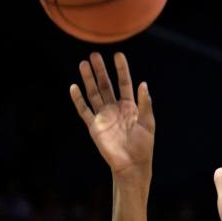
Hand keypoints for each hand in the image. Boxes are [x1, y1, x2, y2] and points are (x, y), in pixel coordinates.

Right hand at [70, 52, 153, 177]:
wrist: (132, 165)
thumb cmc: (143, 146)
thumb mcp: (148, 123)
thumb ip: (145, 103)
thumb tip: (143, 83)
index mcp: (129, 106)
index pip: (124, 83)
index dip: (121, 69)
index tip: (118, 55)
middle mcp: (115, 109)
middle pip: (106, 85)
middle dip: (100, 70)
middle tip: (94, 55)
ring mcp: (103, 117)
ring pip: (94, 94)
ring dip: (88, 80)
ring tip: (83, 64)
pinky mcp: (94, 127)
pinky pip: (84, 111)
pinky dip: (78, 100)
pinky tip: (73, 87)